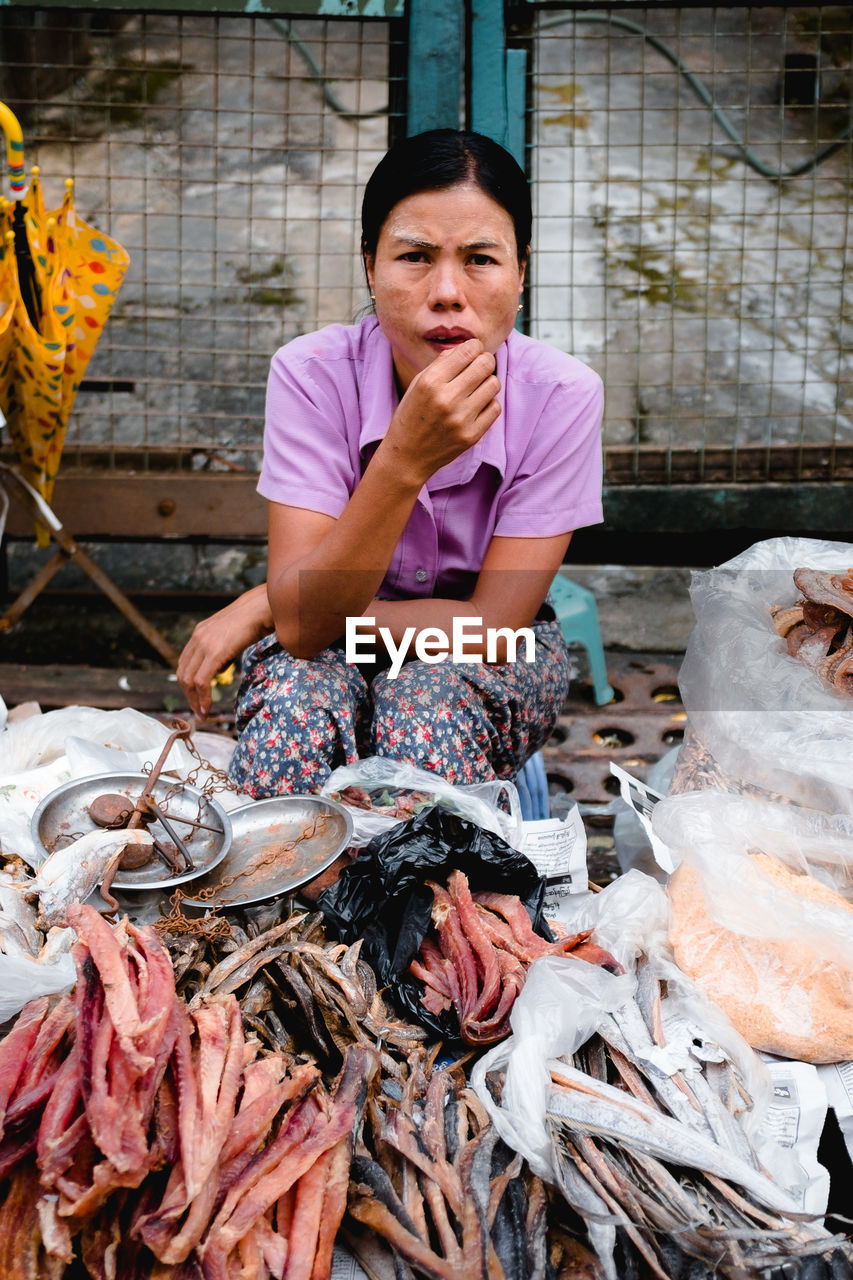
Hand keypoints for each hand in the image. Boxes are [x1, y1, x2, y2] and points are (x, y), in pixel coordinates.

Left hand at [177, 584, 271, 717]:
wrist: (263, 607)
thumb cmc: (254, 619)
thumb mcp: (231, 635)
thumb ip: (221, 650)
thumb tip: (219, 668)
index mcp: (199, 633)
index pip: (185, 663)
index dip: (188, 683)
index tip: (195, 697)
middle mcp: (197, 637)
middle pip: (183, 673)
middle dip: (188, 695)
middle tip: (197, 710)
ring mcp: (204, 644)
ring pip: (189, 679)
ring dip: (194, 699)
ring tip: (202, 712)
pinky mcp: (214, 652)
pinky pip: (201, 680)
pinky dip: (202, 697)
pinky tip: (207, 707)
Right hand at [381, 339, 500, 485]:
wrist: (407, 456)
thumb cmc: (411, 416)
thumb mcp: (418, 384)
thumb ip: (443, 363)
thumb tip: (470, 347)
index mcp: (430, 381)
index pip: (468, 350)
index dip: (475, 347)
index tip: (472, 353)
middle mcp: (446, 398)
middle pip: (486, 364)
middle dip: (485, 362)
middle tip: (479, 369)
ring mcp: (461, 419)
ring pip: (494, 384)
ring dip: (487, 383)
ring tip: (476, 389)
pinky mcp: (472, 436)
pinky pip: (495, 408)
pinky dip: (488, 404)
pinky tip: (476, 407)